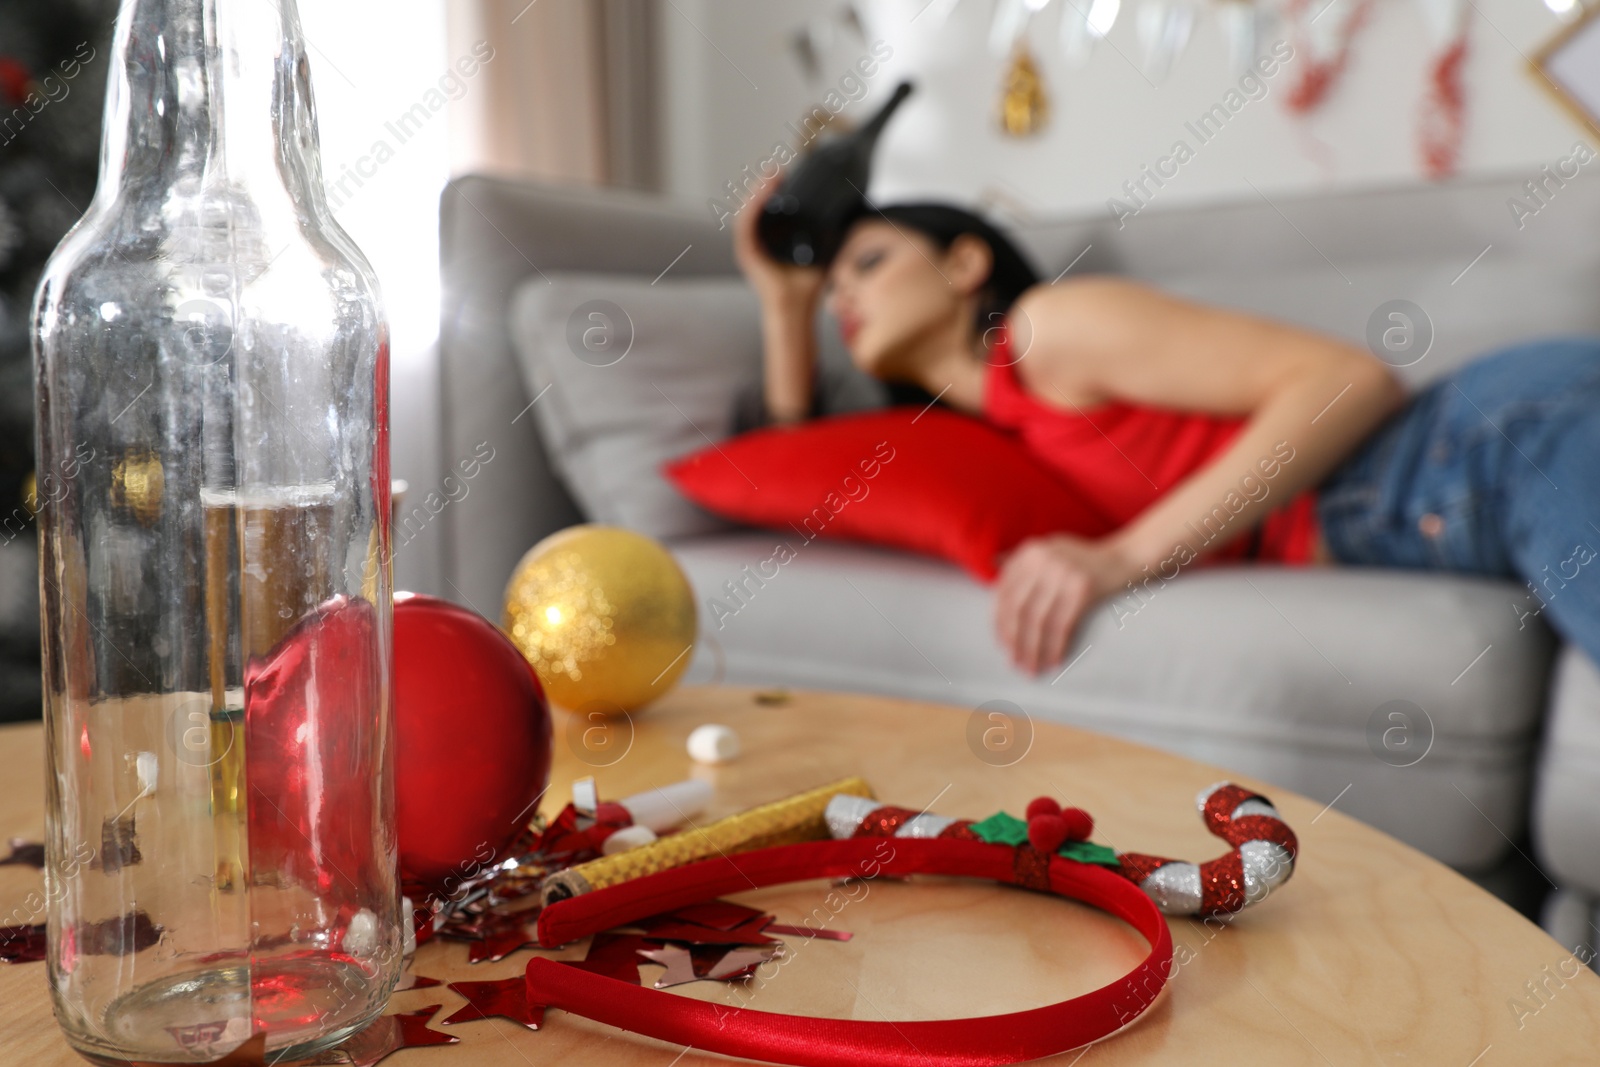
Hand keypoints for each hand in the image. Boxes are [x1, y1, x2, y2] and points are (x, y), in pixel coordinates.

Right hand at [733, 174, 825, 309]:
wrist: (797, 311)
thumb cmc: (808, 287)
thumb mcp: (824, 252)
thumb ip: (832, 234)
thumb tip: (849, 214)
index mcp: (771, 240)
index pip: (768, 209)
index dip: (774, 189)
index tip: (787, 173)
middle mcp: (758, 242)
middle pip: (756, 206)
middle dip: (765, 185)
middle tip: (778, 167)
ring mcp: (750, 248)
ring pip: (749, 211)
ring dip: (759, 191)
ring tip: (771, 175)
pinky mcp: (747, 254)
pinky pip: (746, 226)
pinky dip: (754, 207)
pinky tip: (763, 192)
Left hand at [994, 535, 1129, 674]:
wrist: (1124, 557)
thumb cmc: (1083, 558)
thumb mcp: (1050, 548)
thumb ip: (1023, 558)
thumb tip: (992, 563)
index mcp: (1030, 551)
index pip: (1006, 592)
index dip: (1001, 622)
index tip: (1002, 643)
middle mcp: (1044, 559)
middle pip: (1020, 608)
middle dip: (1015, 640)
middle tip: (1014, 662)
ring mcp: (1064, 573)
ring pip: (1039, 620)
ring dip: (1033, 649)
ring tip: (1031, 668)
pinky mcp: (1084, 590)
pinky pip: (1063, 625)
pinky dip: (1056, 646)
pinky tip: (1053, 661)